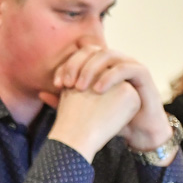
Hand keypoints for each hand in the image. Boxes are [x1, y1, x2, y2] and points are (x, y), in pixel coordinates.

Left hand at [49, 44, 172, 155]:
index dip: (66, 66)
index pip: (80, 55)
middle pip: (92, 51)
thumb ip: (65, 100)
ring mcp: (129, 64)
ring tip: (80, 87)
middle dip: (76, 65)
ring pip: (108, 55)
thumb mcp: (86, 109)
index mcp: (100, 65)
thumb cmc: (112, 119)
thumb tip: (41, 93)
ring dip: (91, 68)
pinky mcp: (142, 73)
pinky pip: (125, 67)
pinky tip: (98, 90)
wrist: (138, 131)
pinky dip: (110, 76)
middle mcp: (114, 61)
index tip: (57, 84)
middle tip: (66, 84)